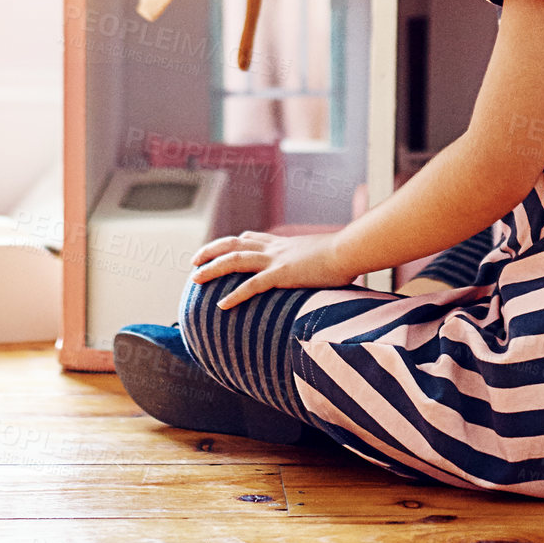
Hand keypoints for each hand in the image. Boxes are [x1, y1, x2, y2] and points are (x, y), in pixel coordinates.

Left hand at [189, 229, 360, 308]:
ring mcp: (277, 259)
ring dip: (212, 268)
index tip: (218, 248)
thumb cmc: (342, 255)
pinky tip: (221, 305)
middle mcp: (275, 248)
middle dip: (211, 251)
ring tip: (195, 278)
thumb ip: (312, 262)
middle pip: (234, 243)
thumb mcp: (321, 255)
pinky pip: (252, 285)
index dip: (232, 242)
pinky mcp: (282, 274)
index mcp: (284, 244)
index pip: (251, 237)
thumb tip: (317, 270)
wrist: (349, 251)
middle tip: (194, 261)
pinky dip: (235, 295)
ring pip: (235, 259)